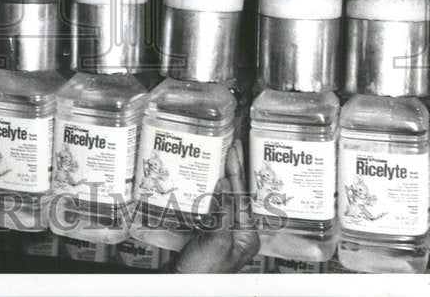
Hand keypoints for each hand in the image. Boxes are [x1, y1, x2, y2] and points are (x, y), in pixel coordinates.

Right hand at [168, 140, 259, 273]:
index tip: (233, 152)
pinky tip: (208, 178)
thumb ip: (222, 213)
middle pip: (237, 195)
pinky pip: (214, 206)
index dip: (236, 172)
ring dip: (224, 176)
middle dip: (235, 170)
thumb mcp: (216, 242)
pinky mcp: (209, 233)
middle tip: (232, 145)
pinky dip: (211, 190)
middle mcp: (239, 233)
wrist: (182, 286)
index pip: (242, 197)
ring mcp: (224, 233)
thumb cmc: (202, 274)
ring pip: (226, 198)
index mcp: (247, 237)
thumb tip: (224, 184)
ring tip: (223, 155)